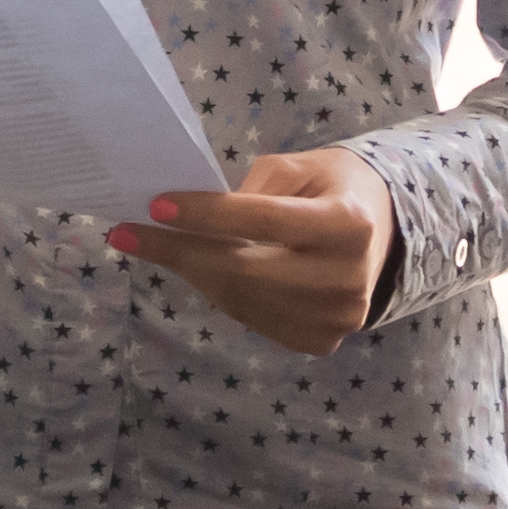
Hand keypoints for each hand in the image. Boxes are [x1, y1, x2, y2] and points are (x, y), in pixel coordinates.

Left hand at [110, 148, 397, 354]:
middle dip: (180, 251)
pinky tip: (200, 267)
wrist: (381, 233)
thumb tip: (190, 216)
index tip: (155, 205)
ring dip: (191, 272)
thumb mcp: (300, 166)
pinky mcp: (319, 341)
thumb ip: (252, 186)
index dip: (208, 214)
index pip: (267, 219)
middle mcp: (348, 280)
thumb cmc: (331, 188)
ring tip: (156, 245)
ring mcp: (336, 319)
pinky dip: (218, 292)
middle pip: (246, 270)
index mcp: (349, 224)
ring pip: (241, 300)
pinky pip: (251, 319)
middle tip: (126, 234)